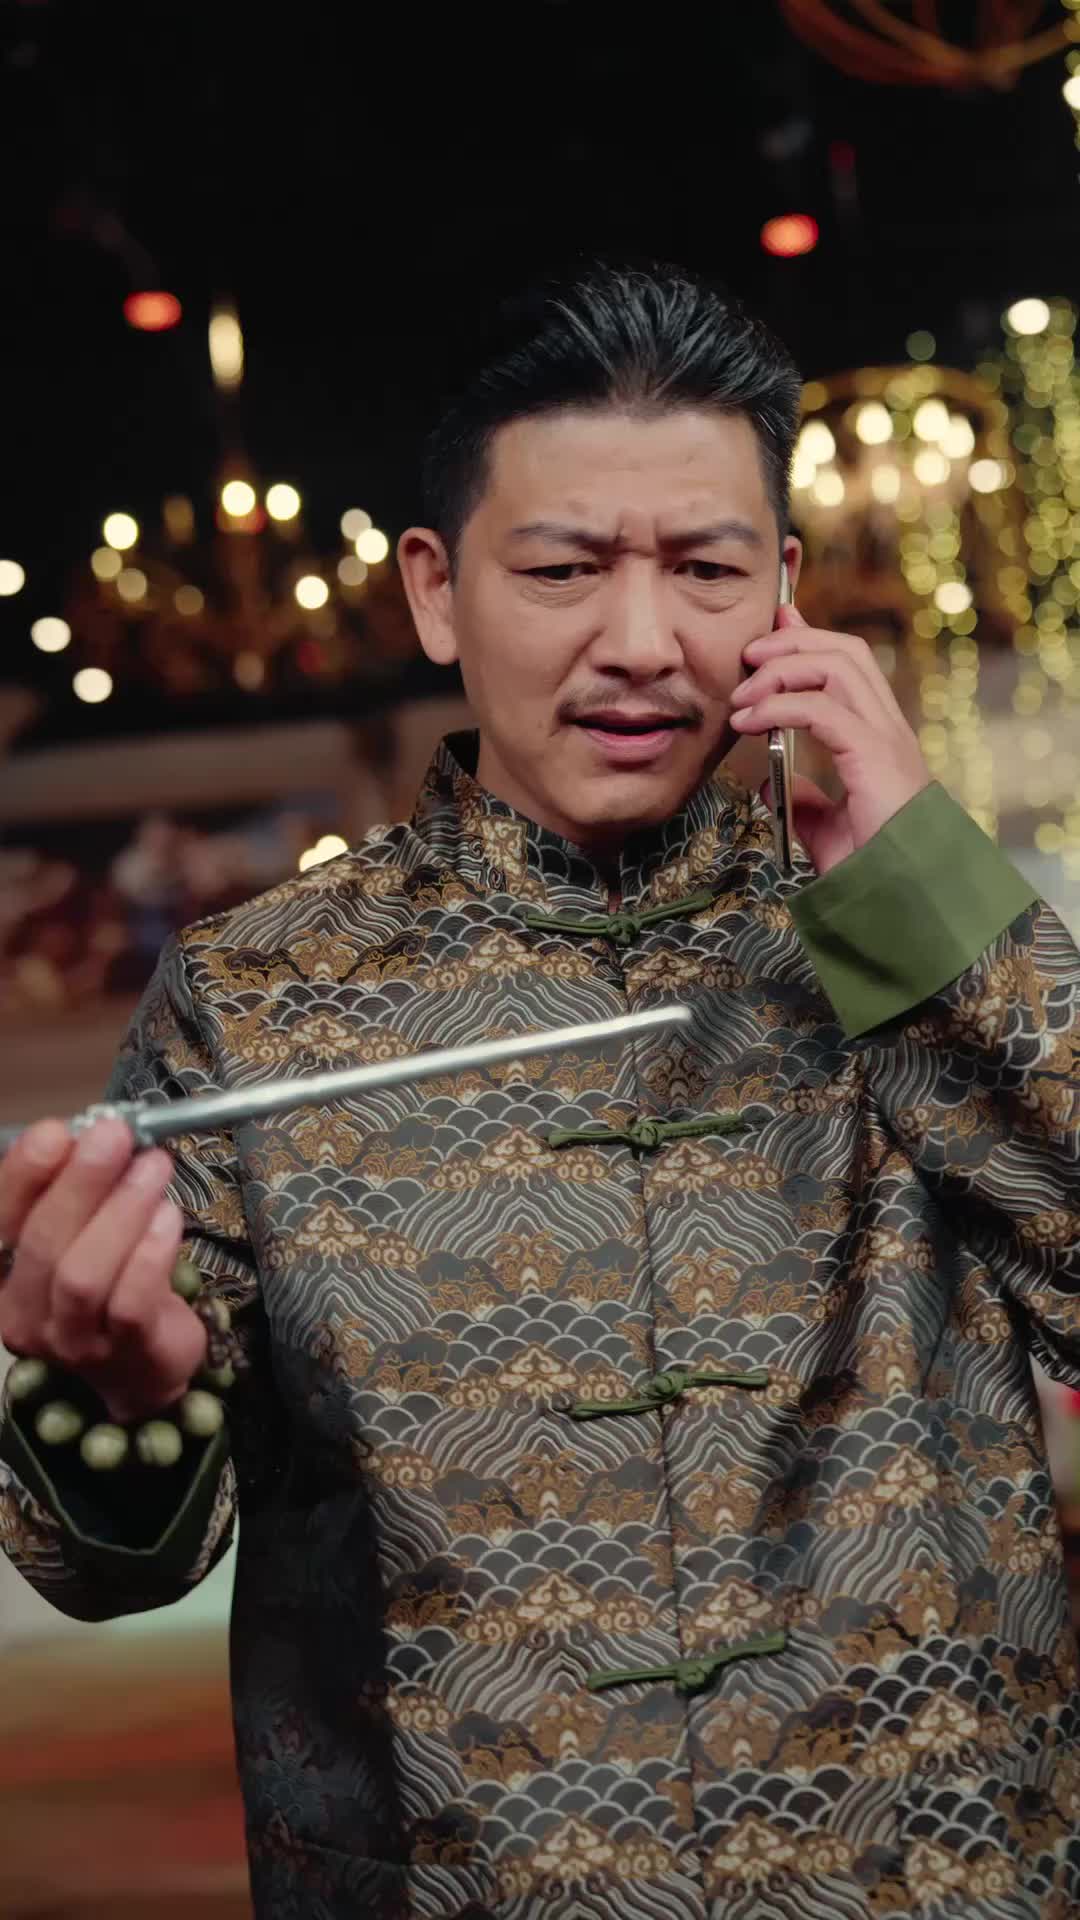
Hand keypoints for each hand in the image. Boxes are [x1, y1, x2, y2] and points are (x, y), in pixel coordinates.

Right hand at [0, 1117, 206, 1421]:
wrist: (145, 1364)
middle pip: (41, 1243)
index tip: (57, 1131)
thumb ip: (74, 1188)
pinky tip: (170, 1215)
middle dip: (82, 1181)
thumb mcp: (81, 1231)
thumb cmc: (109, 1281)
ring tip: (153, 1167)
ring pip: (82, 1274)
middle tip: (117, 1135)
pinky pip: (129, 1301)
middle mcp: (22, 1313)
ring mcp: (70, 1341)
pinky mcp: (123, 1352)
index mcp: (1, 1275)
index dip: (22, 1175)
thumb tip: (87, 1132)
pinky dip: (150, 1251)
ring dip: (121, 1210)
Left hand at [729, 604, 931, 876]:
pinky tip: (749, 721)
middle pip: (846, 651)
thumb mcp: (825, 828)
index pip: (849, 665)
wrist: (898, 899)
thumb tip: (773, 785)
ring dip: (782, 668)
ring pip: (839, 665)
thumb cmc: (870, 868)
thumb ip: (804, 801)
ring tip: (742, 693)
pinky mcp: (874, 755)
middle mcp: (887, 728)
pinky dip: (779, 706)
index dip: (809, 638)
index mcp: (879, 738)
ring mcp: (885, 738)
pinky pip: (822, 709)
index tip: (770, 629)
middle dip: (792, 640)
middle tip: (747, 654)